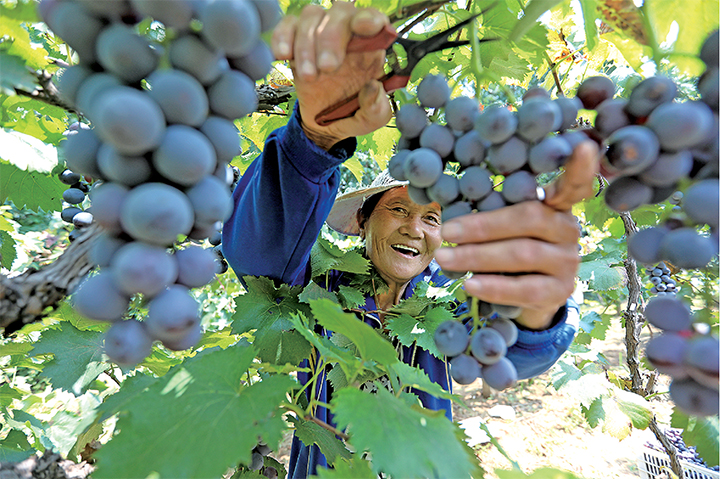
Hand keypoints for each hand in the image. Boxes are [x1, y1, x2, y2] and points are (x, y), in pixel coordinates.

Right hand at [271, 2, 392, 149]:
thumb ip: (377, 108)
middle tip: (327, 68)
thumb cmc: (351, 114)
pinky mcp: (297, 41)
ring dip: (307, 45)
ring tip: (309, 77)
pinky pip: (288, 24)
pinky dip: (283, 36)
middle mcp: (348, 35)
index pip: (375, 20)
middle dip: (331, 37)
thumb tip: (372, 88)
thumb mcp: (372, 120)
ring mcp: (320, 35)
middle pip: (341, 12)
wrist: (323, 125)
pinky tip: (283, 55)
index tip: (364, 27)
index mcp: (371, 48)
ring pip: (313, 16)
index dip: (370, 18)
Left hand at [434, 140, 599, 329]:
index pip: (573, 184)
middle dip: (482, 226)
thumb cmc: (506, 246)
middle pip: (530, 219)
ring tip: (444, 257)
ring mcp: (568, 261)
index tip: (584, 147)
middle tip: (446, 231)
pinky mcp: (560, 291)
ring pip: (523, 254)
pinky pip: (525, 289)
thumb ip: (492, 207)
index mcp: (555, 203)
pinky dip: (494, 287)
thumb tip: (448, 195)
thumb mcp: (501, 223)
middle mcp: (568, 228)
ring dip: (477, 256)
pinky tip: (470, 285)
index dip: (578, 168)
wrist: (526, 294)